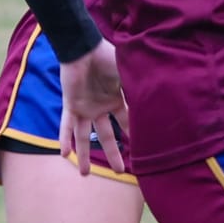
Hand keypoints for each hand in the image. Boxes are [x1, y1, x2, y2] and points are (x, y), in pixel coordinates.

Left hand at [58, 40, 128, 174]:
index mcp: (116, 100)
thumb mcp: (127, 75)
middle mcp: (101, 108)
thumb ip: (138, 89)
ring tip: (84, 174)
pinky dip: (64, 139)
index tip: (141, 152)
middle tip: (119, 171)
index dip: (133, 136)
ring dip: (84, 154)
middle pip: (106, 136)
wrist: (84, 48)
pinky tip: (64, 154)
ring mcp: (84, 108)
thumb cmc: (108, 57)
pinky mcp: (70, 105)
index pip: (126, 122)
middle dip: (112, 154)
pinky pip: (66, 125)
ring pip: (84, 136)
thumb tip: (159, 99)